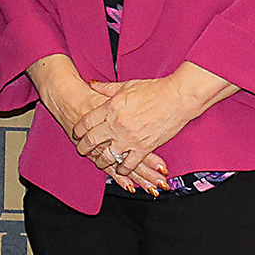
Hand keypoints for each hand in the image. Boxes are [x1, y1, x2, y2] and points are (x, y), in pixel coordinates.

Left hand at [72, 64, 236, 183]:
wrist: (177, 97)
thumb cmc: (154, 89)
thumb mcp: (126, 85)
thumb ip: (106, 89)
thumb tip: (92, 84)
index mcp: (110, 108)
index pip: (86, 122)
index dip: (79, 129)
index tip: (77, 133)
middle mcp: (116, 124)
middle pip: (92, 141)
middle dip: (84, 147)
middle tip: (81, 150)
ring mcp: (129, 138)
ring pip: (107, 156)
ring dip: (100, 161)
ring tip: (98, 162)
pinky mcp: (144, 147)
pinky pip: (129, 164)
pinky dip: (123, 169)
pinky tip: (120, 170)